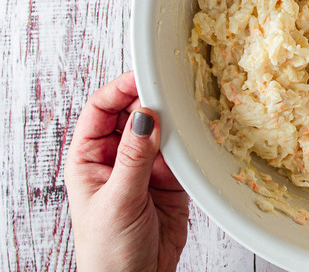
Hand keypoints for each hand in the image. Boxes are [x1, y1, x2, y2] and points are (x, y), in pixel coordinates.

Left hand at [64, 71, 188, 271]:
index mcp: (89, 158)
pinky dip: (191, 144)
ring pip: (161, 130)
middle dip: (151, 102)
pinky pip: (182, 152)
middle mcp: (116, 158)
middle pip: (134, 114)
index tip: (143, 78)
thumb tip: (144, 118)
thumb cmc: (108, 252)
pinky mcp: (171, 180)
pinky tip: (197, 137)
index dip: (120, 90)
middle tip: (172, 93)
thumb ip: (133, 157)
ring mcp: (145, 168)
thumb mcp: (117, 200)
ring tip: (188, 113)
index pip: (101, 109)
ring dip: (174, 122)